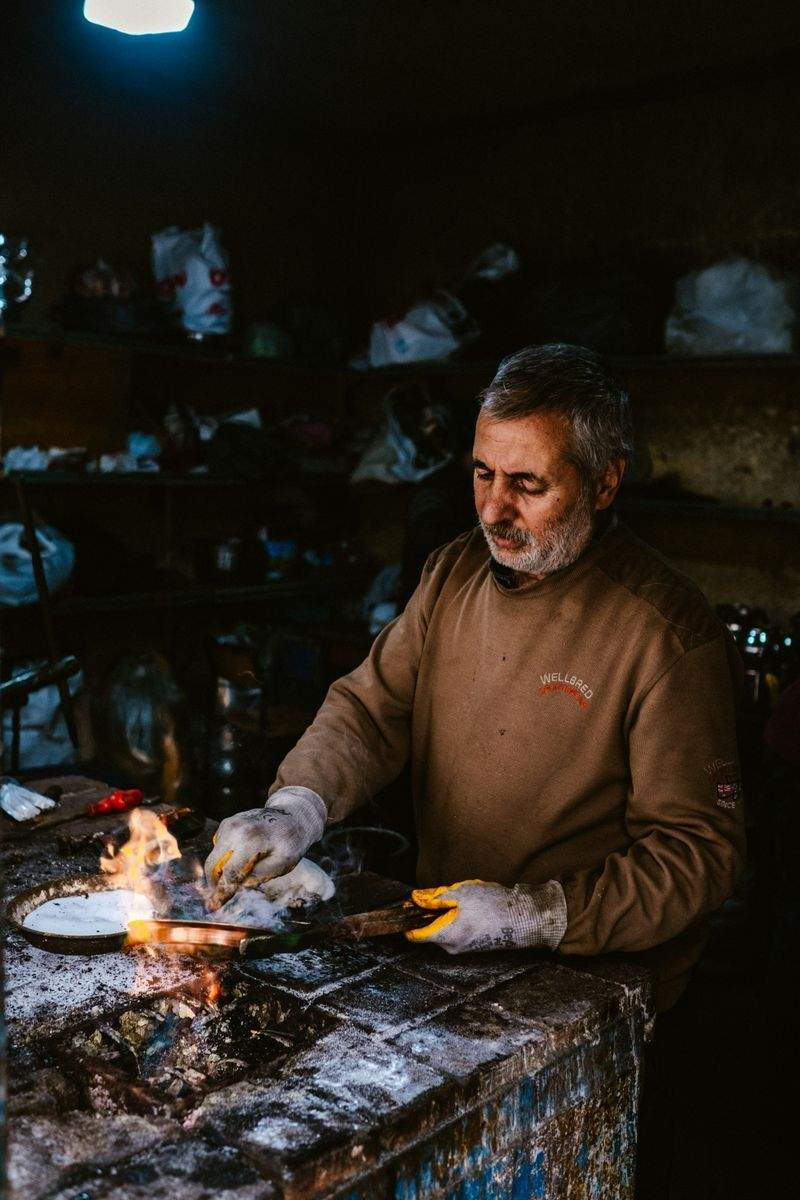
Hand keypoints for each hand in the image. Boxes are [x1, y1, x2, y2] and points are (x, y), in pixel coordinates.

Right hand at [204, 786, 325, 901]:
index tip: (214, 907)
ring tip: (238, 877)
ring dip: (220, 871)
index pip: (229, 873)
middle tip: (217, 900)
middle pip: (213, 864)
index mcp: (249, 840)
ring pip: (214, 856)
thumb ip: (259, 876)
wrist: (293, 816)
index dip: (221, 892)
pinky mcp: (228, 823)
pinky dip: (225, 858)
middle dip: (213, 884)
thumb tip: (236, 886)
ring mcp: (229, 824)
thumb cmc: (290, 842)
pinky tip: (242, 860)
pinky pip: (219, 847)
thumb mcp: (282, 863)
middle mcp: (234, 829)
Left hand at [405, 878, 566, 953]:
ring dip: (448, 909)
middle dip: (434, 907)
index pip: (414, 934)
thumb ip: (435, 897)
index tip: (410, 903)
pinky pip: (455, 928)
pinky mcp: (471, 943)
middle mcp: (451, 947)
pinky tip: (475, 905)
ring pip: (443, 925)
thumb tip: (415, 898)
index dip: (408, 916)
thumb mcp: (461, 894)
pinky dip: (459, 914)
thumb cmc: (493, 906)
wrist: (522, 919)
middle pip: (429, 926)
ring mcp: (462, 947)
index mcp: (446, 936)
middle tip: (450, 893)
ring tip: (468, 898)